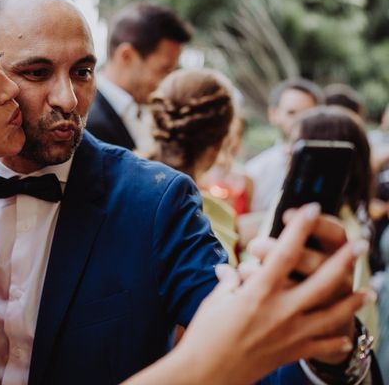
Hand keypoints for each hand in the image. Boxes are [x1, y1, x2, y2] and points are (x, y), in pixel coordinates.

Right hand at [126, 203, 371, 384]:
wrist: (208, 374)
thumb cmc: (205, 334)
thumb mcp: (215, 301)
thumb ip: (228, 282)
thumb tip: (228, 271)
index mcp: (259, 291)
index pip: (285, 252)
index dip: (299, 227)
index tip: (310, 208)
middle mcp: (281, 310)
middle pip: (322, 280)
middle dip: (344, 260)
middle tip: (361, 244)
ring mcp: (291, 333)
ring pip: (333, 314)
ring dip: (353, 302)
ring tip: (369, 291)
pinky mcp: (292, 351)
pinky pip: (323, 346)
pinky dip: (338, 342)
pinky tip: (348, 337)